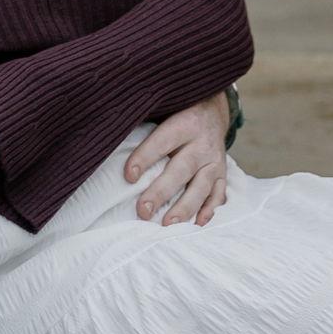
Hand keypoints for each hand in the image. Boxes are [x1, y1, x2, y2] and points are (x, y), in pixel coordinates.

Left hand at [124, 90, 229, 227]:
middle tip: (143, 210)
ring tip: (167, 224)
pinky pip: (218, 194)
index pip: (162, 142)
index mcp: (184, 124)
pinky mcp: (222, 174)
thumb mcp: (163, 109)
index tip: (128, 176)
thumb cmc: (177, 113)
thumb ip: (144, 124)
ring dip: (185, 207)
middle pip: (181, 169)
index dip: (145, 158)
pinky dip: (209, 210)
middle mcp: (202, 143)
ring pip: (201, 186)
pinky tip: (197, 224)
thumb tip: (110, 139)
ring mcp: (214, 160)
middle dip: (161, 191)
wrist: (211, 109)